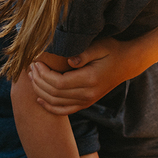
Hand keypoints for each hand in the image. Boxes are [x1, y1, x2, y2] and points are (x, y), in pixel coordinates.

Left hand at [29, 37, 145, 114]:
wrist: (127, 64)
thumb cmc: (112, 50)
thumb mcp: (101, 46)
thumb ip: (84, 53)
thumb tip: (69, 60)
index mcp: (90, 79)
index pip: (58, 83)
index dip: (43, 75)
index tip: (36, 62)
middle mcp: (88, 94)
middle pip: (54, 94)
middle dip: (38, 81)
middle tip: (30, 67)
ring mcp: (87, 100)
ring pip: (56, 103)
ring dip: (40, 92)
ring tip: (32, 77)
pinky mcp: (86, 103)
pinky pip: (64, 110)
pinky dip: (50, 107)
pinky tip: (39, 100)